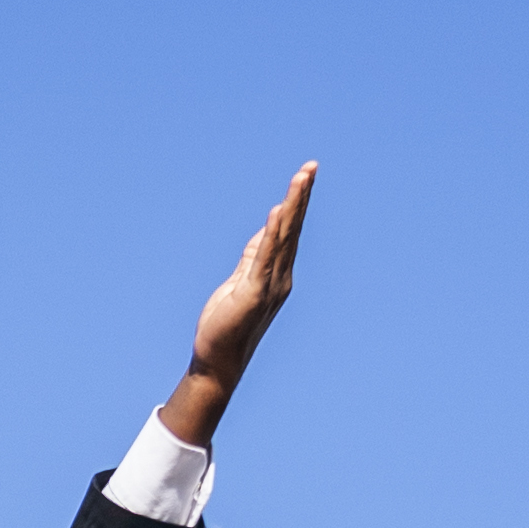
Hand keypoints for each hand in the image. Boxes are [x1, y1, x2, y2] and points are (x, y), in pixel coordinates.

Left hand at [160, 161, 315, 448]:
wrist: (218, 360)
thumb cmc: (227, 324)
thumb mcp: (239, 281)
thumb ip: (252, 256)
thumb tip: (265, 230)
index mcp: (277, 273)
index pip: (289, 231)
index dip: (296, 203)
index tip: (304, 175)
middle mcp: (281, 276)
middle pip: (292, 229)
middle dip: (301, 197)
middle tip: (311, 167)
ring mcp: (270, 285)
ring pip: (283, 238)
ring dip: (292, 207)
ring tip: (301, 178)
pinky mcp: (254, 293)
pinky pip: (264, 258)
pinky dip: (272, 235)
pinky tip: (277, 212)